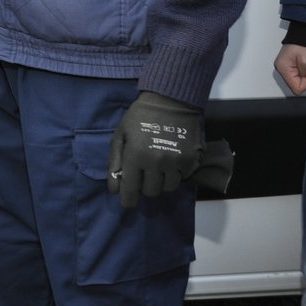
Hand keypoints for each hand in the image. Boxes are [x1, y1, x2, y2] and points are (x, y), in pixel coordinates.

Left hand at [107, 92, 202, 208]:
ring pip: (167, 188)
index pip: (131, 189)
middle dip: (145, 186)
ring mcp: (175, 163)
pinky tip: (171, 160)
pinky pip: (181, 179)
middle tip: (144, 173)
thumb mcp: (120, 136)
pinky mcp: (190, 161)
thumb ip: (115, 162)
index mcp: (135, 156)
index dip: (128, 200)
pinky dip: (175, 174)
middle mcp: (156, 163)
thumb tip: (115, 188)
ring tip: (158, 167)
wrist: (170, 102)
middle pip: (150, 192)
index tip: (128, 203)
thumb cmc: (139, 118)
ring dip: (161, 182)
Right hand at [273, 44, 305, 94]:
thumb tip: (304, 81)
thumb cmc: (305, 43)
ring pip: (298, 81)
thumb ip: (305, 76)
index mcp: (283, 68)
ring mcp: (285, 67)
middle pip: (296, 85)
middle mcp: (281, 68)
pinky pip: (298, 75)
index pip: (297, 88)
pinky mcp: (290, 65)